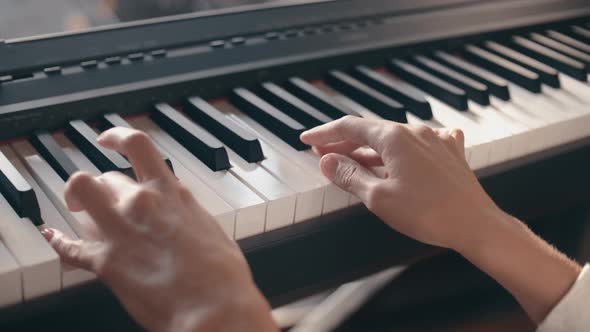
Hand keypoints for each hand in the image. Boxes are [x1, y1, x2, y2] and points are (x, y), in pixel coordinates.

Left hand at [41, 127, 275, 331]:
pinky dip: (58, 241)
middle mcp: (142, 203)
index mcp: (171, 193)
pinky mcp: (105, 262)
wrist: (212, 308)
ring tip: (78, 208)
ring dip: (77, 199)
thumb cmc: (221, 275)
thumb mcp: (210, 229)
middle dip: (102, 186)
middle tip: (103, 198)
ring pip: (80, 192)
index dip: (116, 137)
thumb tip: (182, 216)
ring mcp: (120, 230)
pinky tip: (54, 237)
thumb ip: (187, 214)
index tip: (107, 140)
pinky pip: (68, 246)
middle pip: (105, 177)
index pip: (137, 146)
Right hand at [300, 115, 497, 250]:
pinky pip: (416, 145)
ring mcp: (434, 140)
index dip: (324, 133)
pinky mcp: (448, 153)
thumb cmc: (429, 213)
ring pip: (392, 139)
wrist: (476, 225)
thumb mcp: (378, 197)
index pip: (349, 127)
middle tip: (323, 155)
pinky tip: (397, 158)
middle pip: (370, 132)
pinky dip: (397, 152)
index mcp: (394, 137)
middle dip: (343, 143)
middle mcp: (415, 132)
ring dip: (368, 149)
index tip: (307, 140)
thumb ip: (349, 175)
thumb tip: (327, 161)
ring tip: (351, 161)